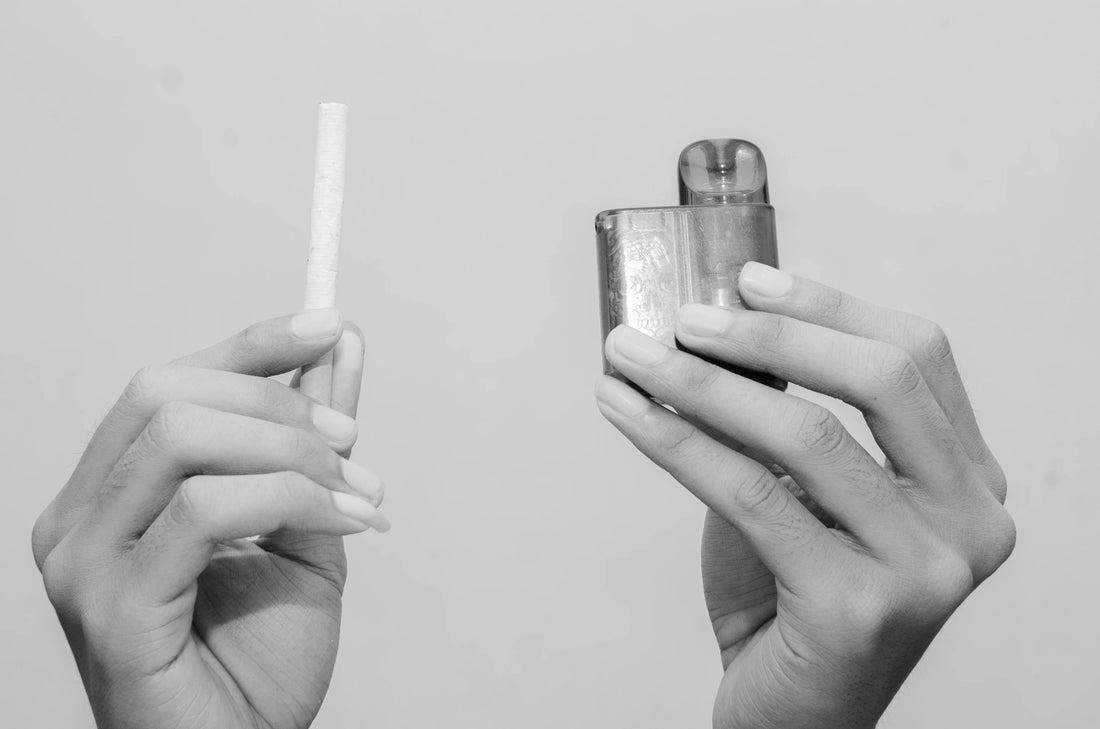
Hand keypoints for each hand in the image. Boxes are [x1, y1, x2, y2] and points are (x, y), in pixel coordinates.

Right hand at [32, 310, 388, 728]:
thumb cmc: (261, 659)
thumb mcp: (304, 525)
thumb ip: (312, 441)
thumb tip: (340, 346)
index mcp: (113, 494)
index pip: (167, 384)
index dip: (250, 345)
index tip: (328, 324)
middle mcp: (79, 518)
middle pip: (164, 394)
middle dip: (278, 402)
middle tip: (353, 443)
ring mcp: (84, 561)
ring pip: (180, 439)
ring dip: (292, 452)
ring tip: (358, 493)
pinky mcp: (111, 607)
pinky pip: (203, 510)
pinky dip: (290, 499)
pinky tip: (345, 525)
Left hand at [595, 263, 1014, 728]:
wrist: (793, 715)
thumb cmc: (794, 600)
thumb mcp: (807, 495)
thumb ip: (786, 419)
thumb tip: (711, 330)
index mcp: (968, 481)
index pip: (915, 358)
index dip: (828, 305)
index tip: (748, 277)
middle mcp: (969, 521)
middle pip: (880, 380)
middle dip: (769, 334)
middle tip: (684, 318)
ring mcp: (925, 568)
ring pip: (805, 434)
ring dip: (699, 382)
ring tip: (632, 355)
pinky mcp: (858, 607)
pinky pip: (751, 493)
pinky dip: (675, 441)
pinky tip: (626, 412)